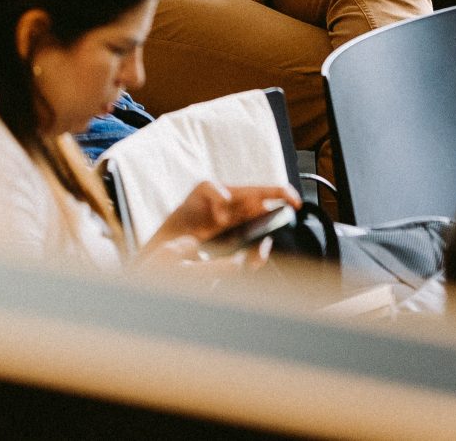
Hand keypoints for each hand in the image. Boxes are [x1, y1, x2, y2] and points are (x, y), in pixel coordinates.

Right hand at [145, 181, 300, 258]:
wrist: (158, 267)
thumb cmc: (189, 266)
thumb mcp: (224, 267)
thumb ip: (247, 261)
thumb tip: (266, 245)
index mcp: (235, 225)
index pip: (261, 208)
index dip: (279, 201)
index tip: (296, 205)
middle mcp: (225, 211)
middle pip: (253, 194)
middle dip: (273, 192)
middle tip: (290, 197)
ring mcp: (209, 204)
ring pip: (235, 189)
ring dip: (248, 195)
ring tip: (259, 206)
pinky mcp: (192, 198)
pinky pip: (208, 187)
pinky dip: (218, 194)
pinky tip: (223, 208)